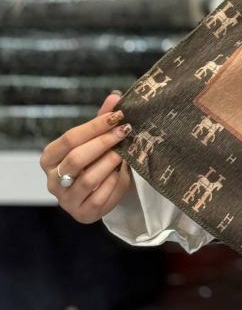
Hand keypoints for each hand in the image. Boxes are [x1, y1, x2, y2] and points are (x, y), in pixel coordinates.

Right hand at [39, 91, 132, 223]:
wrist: (101, 192)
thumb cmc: (95, 160)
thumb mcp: (96, 139)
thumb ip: (102, 119)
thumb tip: (115, 95)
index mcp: (50, 158)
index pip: (70, 138)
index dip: (95, 126)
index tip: (117, 116)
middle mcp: (52, 180)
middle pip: (77, 158)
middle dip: (103, 142)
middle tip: (125, 131)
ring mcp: (65, 200)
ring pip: (88, 179)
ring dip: (109, 163)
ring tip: (125, 152)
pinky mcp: (81, 213)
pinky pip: (99, 197)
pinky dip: (114, 183)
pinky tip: (123, 172)